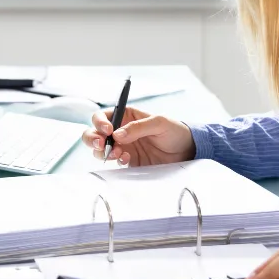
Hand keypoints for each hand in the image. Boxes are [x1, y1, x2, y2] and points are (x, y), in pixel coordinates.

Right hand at [80, 106, 194, 166]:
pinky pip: (114, 161)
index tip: (107, 130)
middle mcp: (120, 130)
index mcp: (126, 116)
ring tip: (117, 153)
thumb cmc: (175, 131)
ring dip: (102, 151)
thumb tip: (117, 134)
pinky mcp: (128, 161)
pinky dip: (116, 161)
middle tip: (101, 144)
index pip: (104, 116)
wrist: (186, 152)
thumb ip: (138, 127)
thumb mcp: (159, 123)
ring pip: (100, 148)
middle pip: (95, 132)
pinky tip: (127, 159)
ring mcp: (123, 146)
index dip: (100, 122)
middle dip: (93, 138)